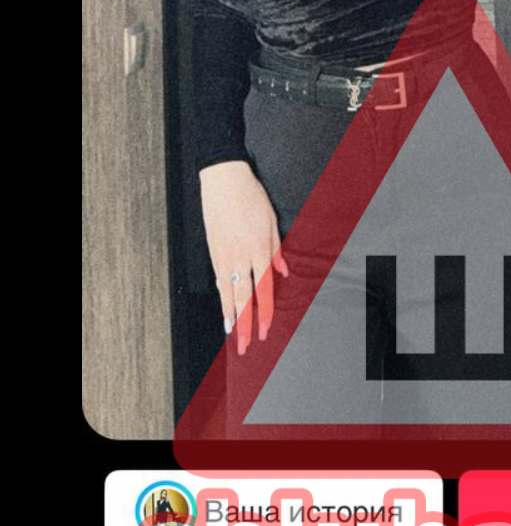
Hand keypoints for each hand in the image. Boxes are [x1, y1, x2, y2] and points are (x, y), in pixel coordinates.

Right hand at [199, 161, 288, 354]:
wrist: (223, 180)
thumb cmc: (250, 196)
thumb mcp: (271, 220)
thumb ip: (277, 249)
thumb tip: (283, 271)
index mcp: (259, 248)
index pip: (264, 289)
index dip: (265, 312)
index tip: (266, 329)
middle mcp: (241, 255)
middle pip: (243, 298)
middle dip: (245, 324)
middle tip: (245, 345)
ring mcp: (224, 254)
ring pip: (227, 292)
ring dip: (229, 315)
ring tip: (231, 334)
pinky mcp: (212, 250)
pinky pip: (218, 278)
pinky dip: (221, 295)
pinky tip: (223, 306)